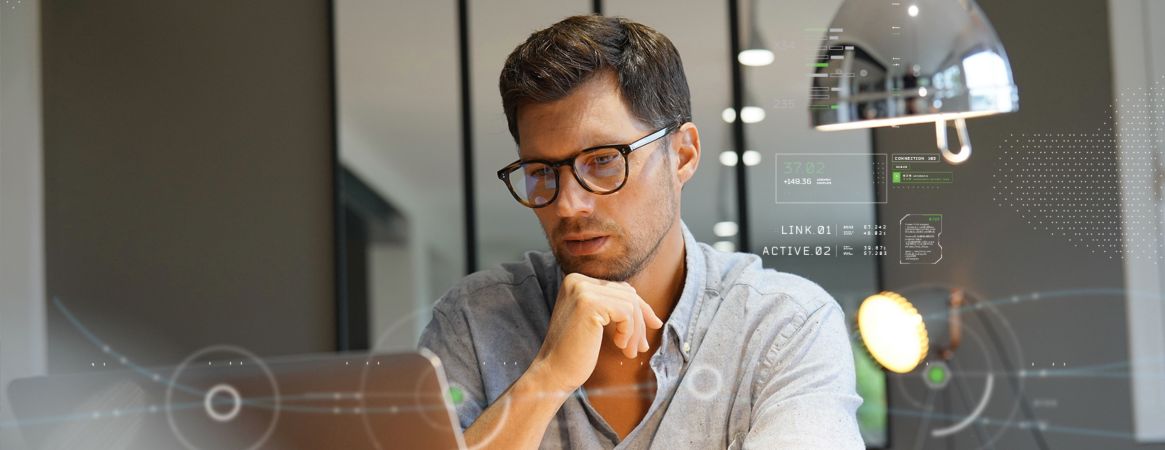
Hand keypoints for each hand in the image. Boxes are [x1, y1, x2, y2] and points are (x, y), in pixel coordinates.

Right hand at [529, 272, 663, 392]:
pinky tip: (619, 345)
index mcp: (576, 281)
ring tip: (627, 351)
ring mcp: (582, 290)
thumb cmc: (574, 353)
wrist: (553, 373)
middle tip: (640, 347)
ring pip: (630, 304)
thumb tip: (649, 312)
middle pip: (627, 294)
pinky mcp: (589, 304)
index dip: (640, 308)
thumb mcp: (594, 322)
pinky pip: (626, 313)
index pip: (619, 288)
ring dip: (635, 332)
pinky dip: (629, 332)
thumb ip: (613, 308)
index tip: (653, 325)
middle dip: (640, 322)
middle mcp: (577, 280)